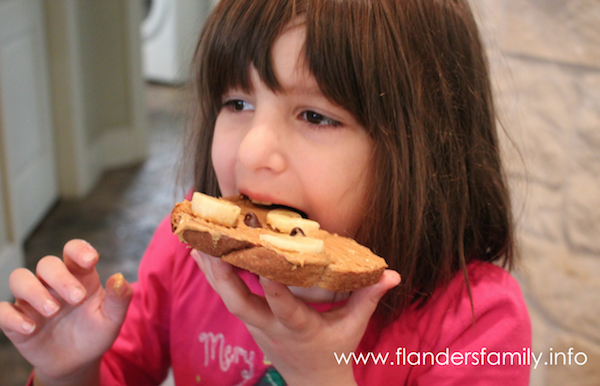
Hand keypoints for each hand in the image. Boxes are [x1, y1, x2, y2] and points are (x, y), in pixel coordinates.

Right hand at [0, 240, 132, 385]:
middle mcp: (53, 283)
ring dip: (35, 292)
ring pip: (19, 278)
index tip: (91, 260)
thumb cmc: (95, 333)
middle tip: (77, 298)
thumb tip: (119, 278)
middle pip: (47, 264)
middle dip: (61, 277)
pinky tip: (30, 328)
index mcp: (79, 276)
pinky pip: (3, 310)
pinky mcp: (16, 320)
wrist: (78, 361)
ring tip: (53, 311)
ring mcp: (32, 300)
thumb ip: (119, 298)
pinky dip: (12, 317)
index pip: (73, 251)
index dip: (79, 250)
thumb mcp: (113, 318)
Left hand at [193, 250, 400, 385]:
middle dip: (225, 276)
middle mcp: (271, 327)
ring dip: (211, 271)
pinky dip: (213, 275)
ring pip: (228, 299)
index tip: (265, 264)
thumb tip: (391, 273)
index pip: (284, 309)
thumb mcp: (354, 326)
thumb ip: (368, 297)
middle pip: (241, 304)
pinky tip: (201, 252)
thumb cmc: (335, 349)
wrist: (313, 381)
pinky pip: (227, 297)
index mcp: (299, 328)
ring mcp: (256, 326)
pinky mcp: (249, 321)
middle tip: (212, 245)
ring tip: (195, 239)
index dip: (274, 288)